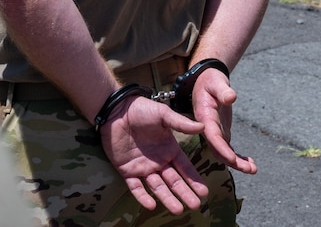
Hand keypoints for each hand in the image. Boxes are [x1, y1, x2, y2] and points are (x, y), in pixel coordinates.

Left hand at [99, 95, 207, 212]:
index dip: (194, 180)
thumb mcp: (163, 115)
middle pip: (174, 181)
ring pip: (158, 187)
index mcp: (169, 149)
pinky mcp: (127, 171)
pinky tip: (151, 205)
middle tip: (195, 205)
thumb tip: (203, 126)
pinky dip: (143, 197)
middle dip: (184, 193)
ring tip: (178, 210)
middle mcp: (159, 161)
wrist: (116, 111)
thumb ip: (181, 123)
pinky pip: (136, 187)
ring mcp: (143, 167)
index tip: (204, 192)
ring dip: (167, 198)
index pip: (185, 168)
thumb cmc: (141, 110)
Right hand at [189, 67, 257, 174]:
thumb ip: (223, 90)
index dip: (222, 149)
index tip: (232, 159)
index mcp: (205, 117)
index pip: (213, 136)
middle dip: (232, 161)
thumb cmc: (211, 81)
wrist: (206, 82)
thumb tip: (232, 98)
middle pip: (218, 149)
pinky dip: (238, 158)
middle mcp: (207, 129)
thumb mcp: (216, 82)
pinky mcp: (221, 133)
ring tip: (253, 169)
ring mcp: (214, 132)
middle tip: (250, 169)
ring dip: (237, 163)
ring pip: (223, 153)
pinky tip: (250, 164)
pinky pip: (228, 149)